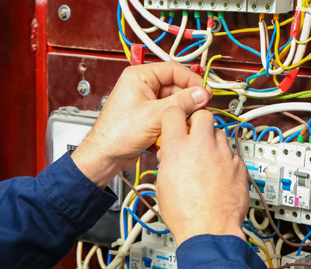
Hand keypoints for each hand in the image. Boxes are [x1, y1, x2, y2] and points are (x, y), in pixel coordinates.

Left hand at [72, 62, 211, 187]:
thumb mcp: (154, 116)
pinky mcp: (147, 118)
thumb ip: (181, 103)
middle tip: (198, 111)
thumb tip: (201, 94)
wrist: (106, 156)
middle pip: (175, 88)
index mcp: (139, 77)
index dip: (191, 80)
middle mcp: (141, 87)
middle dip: (186, 101)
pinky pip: (166, 116)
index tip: (205, 92)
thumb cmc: (116, 134)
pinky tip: (169, 133)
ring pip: (172, 104)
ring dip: (178, 115)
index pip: (173, 70)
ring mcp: (144, 103)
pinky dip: (170, 124)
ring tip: (181, 125)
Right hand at [156, 107, 248, 245]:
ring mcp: (223, 155)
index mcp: (177, 149)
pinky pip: (231, 153)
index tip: (175, 122)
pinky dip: (224, 158)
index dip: (173, 116)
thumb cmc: (184, 213)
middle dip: (198, 122)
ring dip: (212, 141)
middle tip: (194, 135)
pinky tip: (219, 173)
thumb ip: (167, 162)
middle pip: (203, 115)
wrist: (208, 230)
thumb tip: (170, 156)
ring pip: (220, 133)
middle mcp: (201, 146)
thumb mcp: (162, 185)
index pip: (173, 113)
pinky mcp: (238, 165)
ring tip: (207, 157)